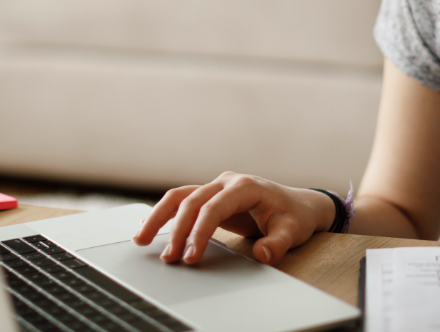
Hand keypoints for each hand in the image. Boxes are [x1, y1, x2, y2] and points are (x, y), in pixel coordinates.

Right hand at [131, 172, 334, 265]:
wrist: (298, 205)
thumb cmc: (294, 217)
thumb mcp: (292, 231)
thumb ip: (278, 243)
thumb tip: (263, 254)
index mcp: (244, 186)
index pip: (213, 208)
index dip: (199, 232)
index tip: (191, 257)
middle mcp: (226, 182)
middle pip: (190, 201)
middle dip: (175, 230)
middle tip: (168, 257)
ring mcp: (216, 187)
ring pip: (180, 197)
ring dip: (159, 217)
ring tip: (141, 239)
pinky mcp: (211, 196)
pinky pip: (183, 202)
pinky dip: (165, 214)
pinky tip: (148, 227)